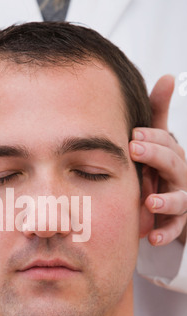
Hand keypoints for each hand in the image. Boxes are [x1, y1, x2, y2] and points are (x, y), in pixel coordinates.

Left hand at [130, 75, 186, 245]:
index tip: (133, 135)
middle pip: (173, 163)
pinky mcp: (178, 221)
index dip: (152, 138)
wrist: (173, 202)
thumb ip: (159, 114)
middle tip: (135, 149)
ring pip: (180, 199)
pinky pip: (175, 228)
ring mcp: (182, 198)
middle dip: (155, 156)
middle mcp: (180, 174)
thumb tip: (167, 76)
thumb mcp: (160, 142)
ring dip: (166, 200)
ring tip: (150, 201)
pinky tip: (153, 238)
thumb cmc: (162, 167)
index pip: (166, 142)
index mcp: (172, 154)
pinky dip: (165, 233)